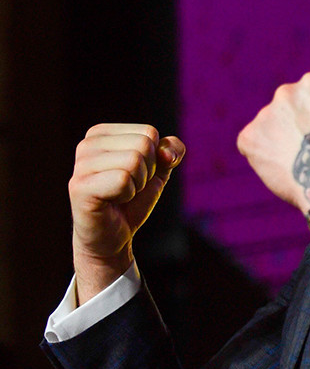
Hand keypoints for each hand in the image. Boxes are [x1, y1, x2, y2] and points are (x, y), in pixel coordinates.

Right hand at [69, 123, 184, 303]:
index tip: (135, 175)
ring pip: (134, 161)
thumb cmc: (132, 200)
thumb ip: (171, 150)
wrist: (113, 236)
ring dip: (137, 184)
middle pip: (143, 144)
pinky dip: (127, 195)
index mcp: (101, 133)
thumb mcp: (159, 170)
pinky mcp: (79, 186)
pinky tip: (113, 202)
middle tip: (129, 188)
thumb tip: (166, 153)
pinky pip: (123, 180)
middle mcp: (86, 144)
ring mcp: (80, 165)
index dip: (154, 159)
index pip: (149, 132)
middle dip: (147, 172)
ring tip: (121, 195)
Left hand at [237, 71, 309, 213]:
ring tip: (297, 163)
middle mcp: (286, 91)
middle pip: (289, 107)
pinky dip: (264, 156)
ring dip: (280, 140)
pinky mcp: (248, 138)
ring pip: (271, 126)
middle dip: (297, 124)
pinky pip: (254, 145)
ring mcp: (264, 115)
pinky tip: (283, 168)